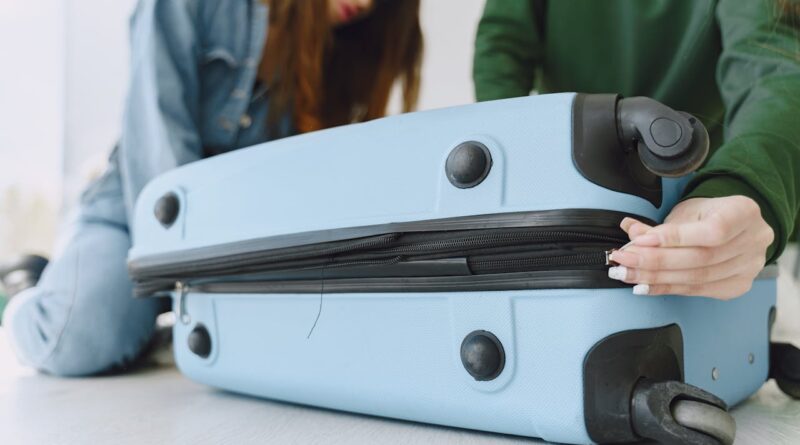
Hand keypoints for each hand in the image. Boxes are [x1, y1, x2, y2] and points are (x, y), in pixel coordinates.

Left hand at [607, 196, 773, 298]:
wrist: (732, 226)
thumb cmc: (709, 214)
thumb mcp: (686, 211)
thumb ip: (660, 226)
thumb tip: (631, 232)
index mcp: (744, 213)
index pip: (712, 231)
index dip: (674, 238)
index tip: (640, 241)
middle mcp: (753, 241)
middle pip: (700, 258)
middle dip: (655, 261)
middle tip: (623, 260)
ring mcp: (748, 267)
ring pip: (697, 278)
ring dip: (655, 278)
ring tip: (627, 274)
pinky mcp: (737, 286)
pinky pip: (697, 291)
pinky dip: (667, 288)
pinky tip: (645, 286)